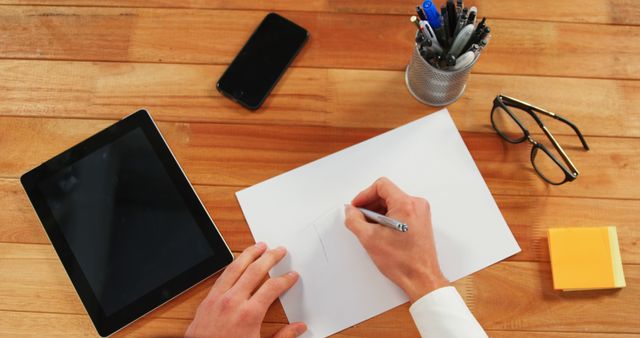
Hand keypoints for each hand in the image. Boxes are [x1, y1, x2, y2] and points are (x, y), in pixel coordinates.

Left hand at [185, 243, 306, 337]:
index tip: (291, 276)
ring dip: (249, 254)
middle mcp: (233, 302)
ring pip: (235, 268)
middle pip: (255, 270)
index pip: (272, 287)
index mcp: (249, 314)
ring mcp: (218, 299)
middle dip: (270, 258)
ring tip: (259, 246)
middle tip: (279, 250)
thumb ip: (283, 337)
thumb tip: (299, 328)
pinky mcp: (206, 301)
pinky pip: (221, 276)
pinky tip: (237, 262)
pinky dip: (232, 265)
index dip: (285, 280)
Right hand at [344, 177, 448, 301]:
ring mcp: (420, 213)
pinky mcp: (421, 221)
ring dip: (378, 212)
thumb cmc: (403, 262)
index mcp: (406, 205)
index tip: (357, 206)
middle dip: (370, 204)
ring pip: (393, 202)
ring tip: (370, 227)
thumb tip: (350, 212)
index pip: (381, 186)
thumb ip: (354, 220)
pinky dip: (388, 217)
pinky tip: (380, 231)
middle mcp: (416, 205)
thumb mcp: (369, 239)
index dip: (364, 195)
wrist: (421, 278)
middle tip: (360, 217)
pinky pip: (400, 211)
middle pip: (387, 193)